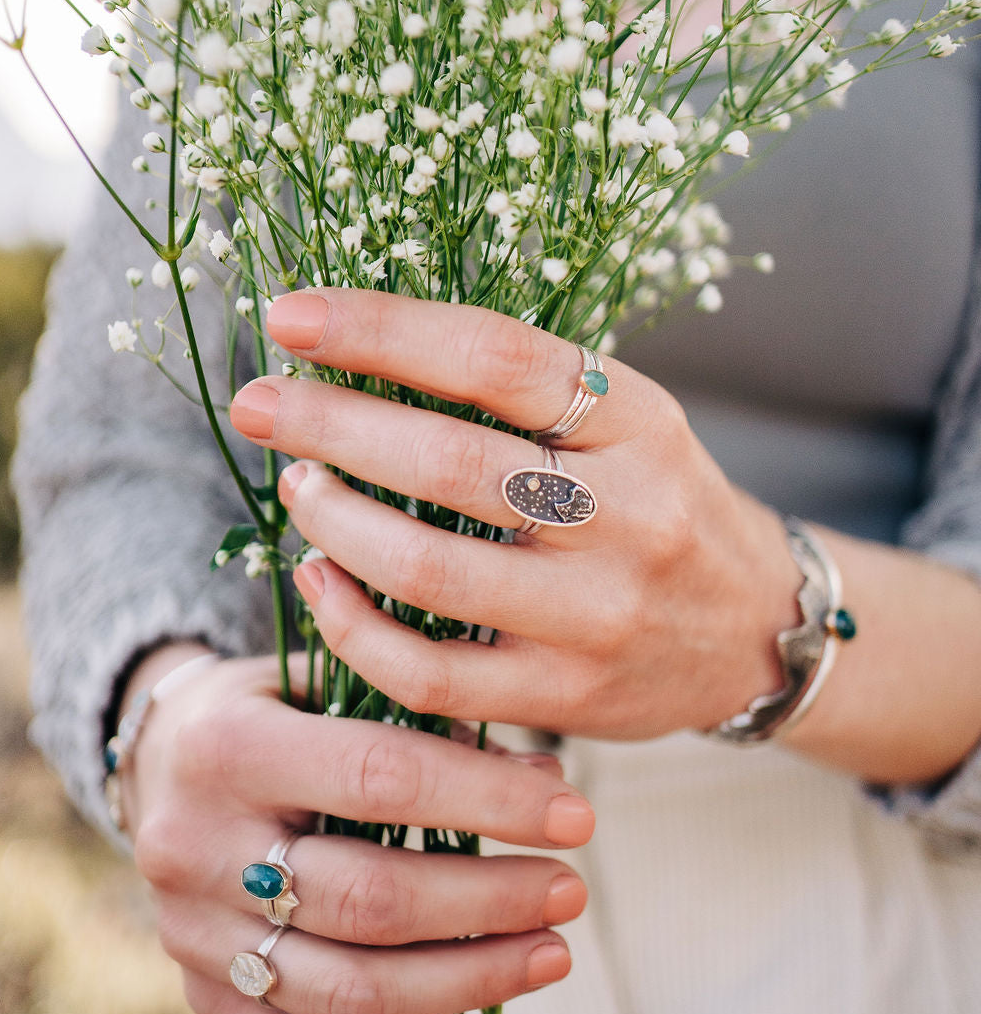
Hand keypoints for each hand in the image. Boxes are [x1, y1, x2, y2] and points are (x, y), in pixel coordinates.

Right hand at [117, 649, 592, 1013]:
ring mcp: (197, 936)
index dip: (487, 798)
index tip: (575, 814)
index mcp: (229, 747)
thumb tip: (545, 776)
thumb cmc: (272, 709)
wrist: (159, 762)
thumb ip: (424, 718)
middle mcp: (197, 848)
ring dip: (468, 982)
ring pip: (348, 992)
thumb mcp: (327, 681)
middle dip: (489, 902)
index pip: (378, 776)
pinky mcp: (207, 999)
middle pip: (367, 898)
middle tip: (569, 891)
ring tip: (551, 955)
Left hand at [229, 288, 799, 743]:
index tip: (289, 317)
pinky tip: (319, 578)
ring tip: (296, 483)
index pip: (496, 357)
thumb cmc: (660, 501)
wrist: (755, 627)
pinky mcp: (564, 697)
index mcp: (637, 422)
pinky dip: (351, 625)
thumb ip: (523, 388)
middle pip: (449, 462)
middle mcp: (626, 515)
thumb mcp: (626, 420)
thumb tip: (362, 342)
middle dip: (330, 424)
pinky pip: (428, 674)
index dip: (380, 330)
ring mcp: (595, 616)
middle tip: (258, 402)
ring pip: (428, 570)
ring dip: (333, 520)